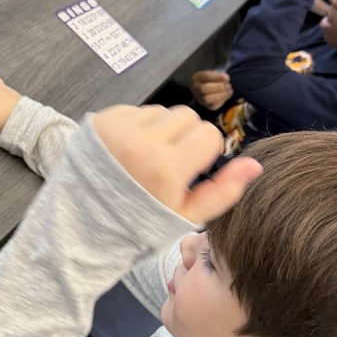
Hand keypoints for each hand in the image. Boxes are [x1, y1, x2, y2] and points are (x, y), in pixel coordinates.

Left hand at [92, 105, 261, 223]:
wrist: (81, 225)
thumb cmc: (137, 225)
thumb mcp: (183, 216)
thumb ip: (223, 191)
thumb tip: (255, 165)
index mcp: (166, 167)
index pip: (208, 134)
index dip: (204, 153)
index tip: (188, 171)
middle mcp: (141, 142)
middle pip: (186, 116)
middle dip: (183, 138)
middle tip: (167, 165)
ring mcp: (118, 128)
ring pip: (161, 112)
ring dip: (159, 131)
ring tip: (144, 160)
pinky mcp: (100, 121)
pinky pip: (134, 111)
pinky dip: (136, 128)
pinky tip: (126, 153)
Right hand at [191, 70, 232, 110]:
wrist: (208, 88)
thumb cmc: (212, 79)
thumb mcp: (214, 74)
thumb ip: (219, 75)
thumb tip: (226, 79)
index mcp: (198, 77)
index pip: (206, 76)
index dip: (217, 77)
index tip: (227, 78)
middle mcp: (196, 88)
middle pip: (204, 88)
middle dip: (218, 87)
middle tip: (228, 85)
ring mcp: (200, 98)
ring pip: (207, 99)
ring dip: (220, 95)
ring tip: (229, 90)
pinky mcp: (207, 106)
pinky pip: (213, 105)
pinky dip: (222, 100)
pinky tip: (228, 94)